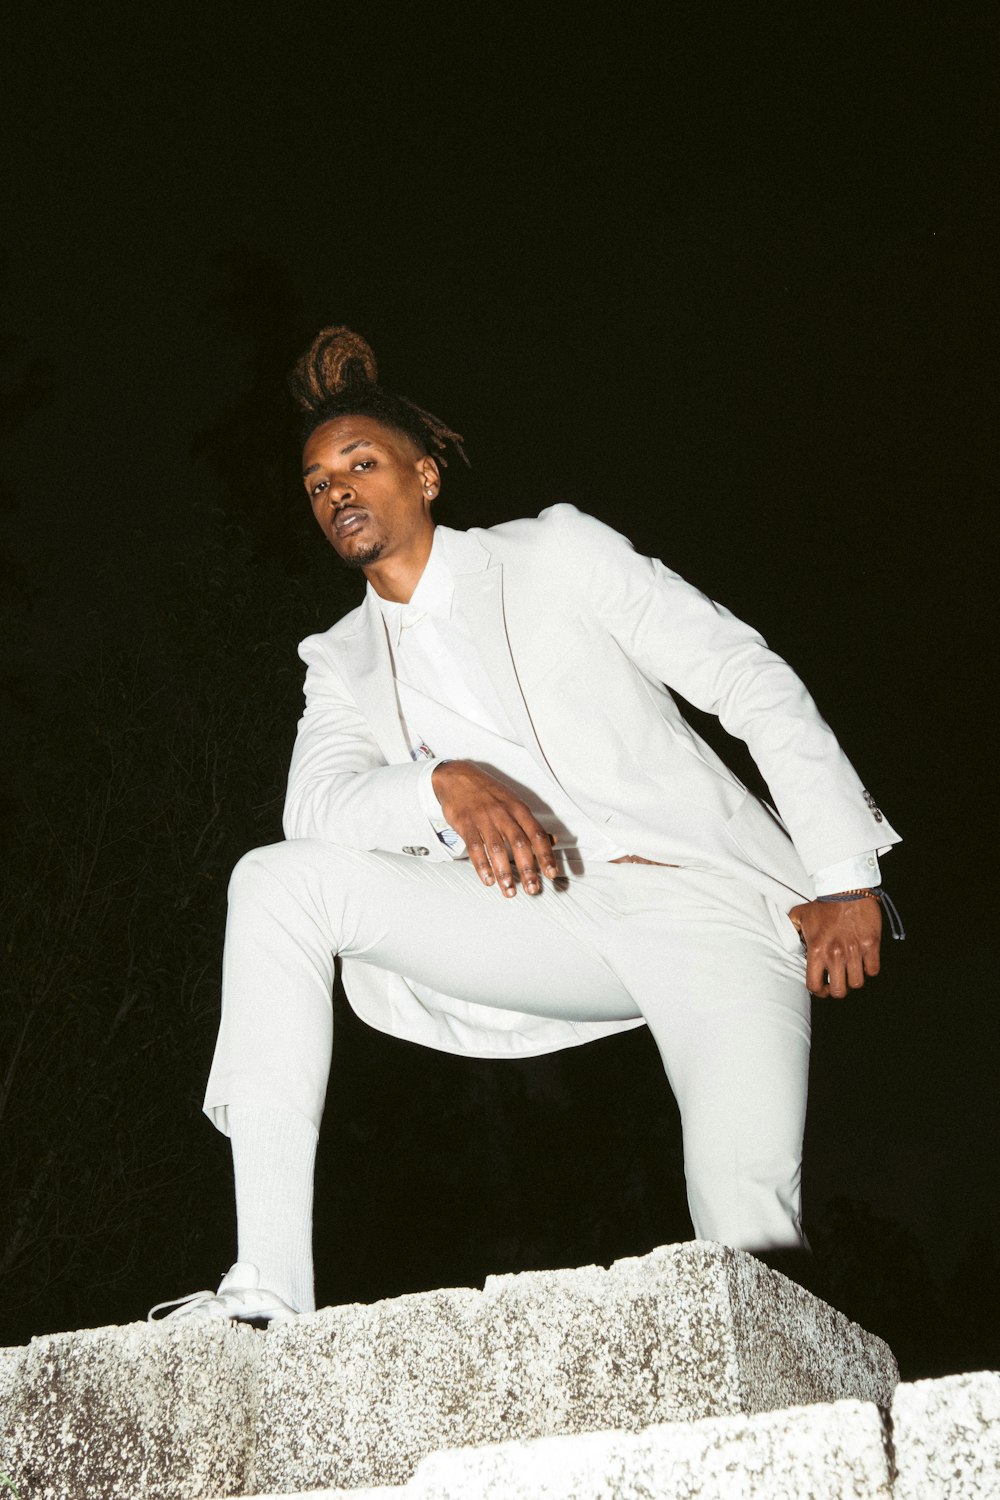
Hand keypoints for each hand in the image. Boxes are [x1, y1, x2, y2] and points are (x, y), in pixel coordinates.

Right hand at [431, 760, 558, 896]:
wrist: (457, 777)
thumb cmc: (488, 793)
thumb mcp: (514, 803)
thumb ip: (531, 824)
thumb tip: (553, 840)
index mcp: (518, 809)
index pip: (537, 834)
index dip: (546, 855)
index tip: (552, 874)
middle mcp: (503, 813)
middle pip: (519, 843)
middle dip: (527, 869)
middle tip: (532, 889)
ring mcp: (484, 818)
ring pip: (497, 848)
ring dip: (504, 872)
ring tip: (509, 890)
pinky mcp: (465, 823)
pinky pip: (474, 847)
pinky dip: (482, 865)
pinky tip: (487, 879)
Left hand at [787, 897, 881, 997]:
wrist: (845, 888)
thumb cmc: (823, 902)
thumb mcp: (799, 915)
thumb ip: (792, 930)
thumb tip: (791, 941)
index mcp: (816, 950)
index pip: (814, 985)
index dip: (818, 991)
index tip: (822, 988)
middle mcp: (835, 954)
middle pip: (839, 990)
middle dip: (838, 989)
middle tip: (839, 982)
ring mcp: (854, 951)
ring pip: (857, 982)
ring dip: (854, 979)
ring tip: (851, 971)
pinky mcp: (871, 945)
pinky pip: (873, 970)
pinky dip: (869, 969)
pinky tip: (864, 962)